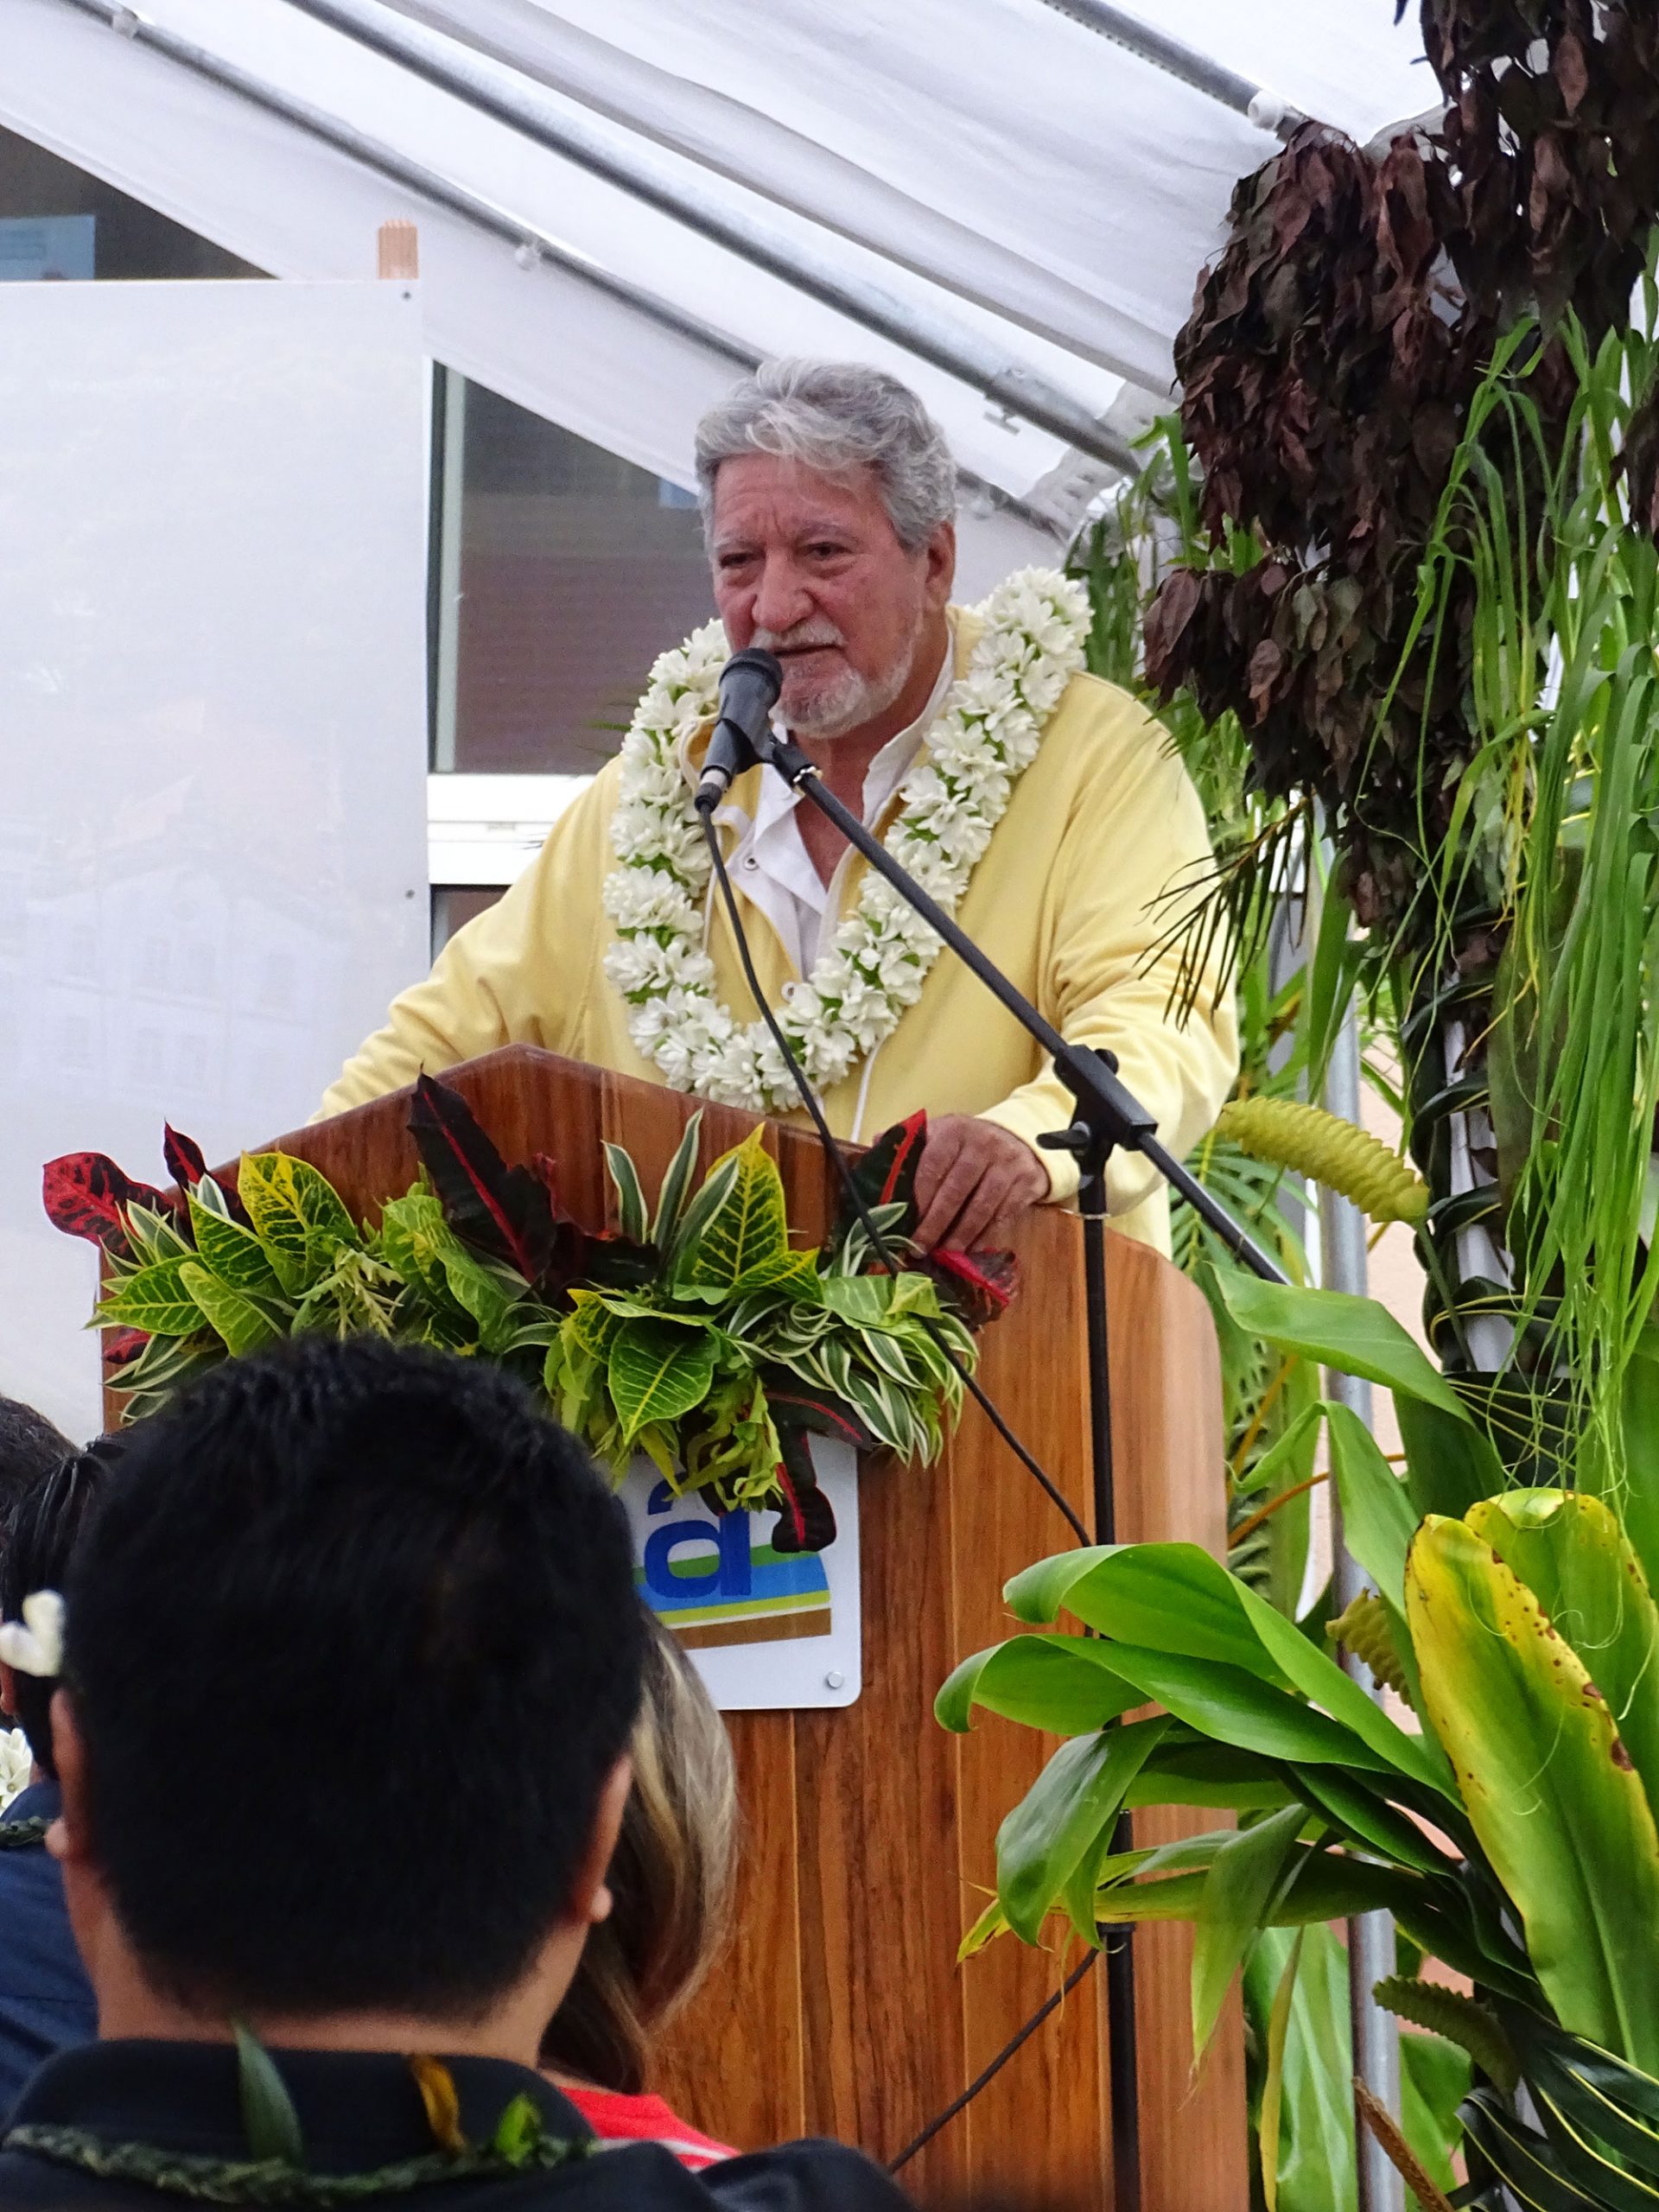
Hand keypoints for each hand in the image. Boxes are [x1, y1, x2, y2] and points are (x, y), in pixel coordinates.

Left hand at [911, 1116, 1048, 1251]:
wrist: (1018, 1138)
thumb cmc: (967, 1142)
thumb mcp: (940, 1131)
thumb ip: (909, 1139)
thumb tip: (876, 1143)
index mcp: (954, 1130)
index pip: (933, 1165)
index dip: (920, 1196)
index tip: (907, 1221)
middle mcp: (982, 1145)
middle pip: (956, 1190)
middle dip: (936, 1223)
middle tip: (920, 1246)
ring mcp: (1006, 1164)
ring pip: (981, 1207)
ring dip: (960, 1235)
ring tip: (944, 1253)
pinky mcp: (1025, 1183)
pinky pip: (1002, 1216)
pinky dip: (984, 1236)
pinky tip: (969, 1249)